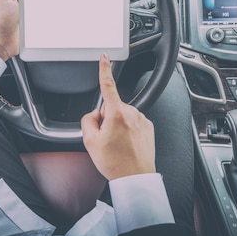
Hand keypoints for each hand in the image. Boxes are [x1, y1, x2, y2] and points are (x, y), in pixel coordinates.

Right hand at [81, 53, 155, 179]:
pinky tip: (126, 145)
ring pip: (122, 116)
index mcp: (116, 113)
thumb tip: (95, 115)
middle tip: (106, 139)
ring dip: (117, 126)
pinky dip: (127, 131)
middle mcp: (132, 113)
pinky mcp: (148, 127)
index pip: (108, 85)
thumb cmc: (115, 163)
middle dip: (106, 118)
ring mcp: (142, 120)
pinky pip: (132, 123)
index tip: (104, 57)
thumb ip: (87, 120)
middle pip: (111, 107)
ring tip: (117, 145)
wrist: (135, 178)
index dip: (104, 69)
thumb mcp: (89, 142)